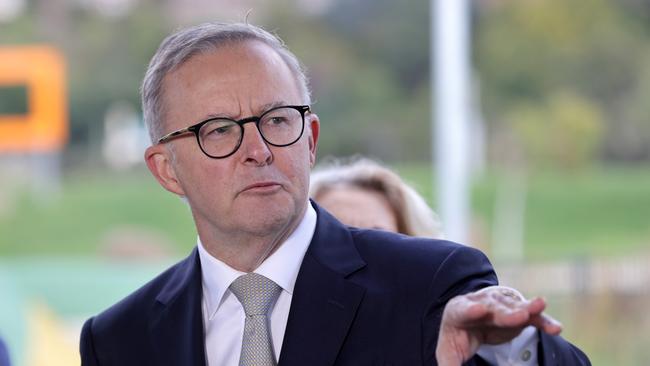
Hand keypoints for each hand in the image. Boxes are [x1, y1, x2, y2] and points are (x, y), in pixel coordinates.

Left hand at [435, 286, 561, 365]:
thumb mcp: (448, 351)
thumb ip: (449, 365)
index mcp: (458, 311)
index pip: (463, 309)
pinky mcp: (518, 312)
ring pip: (515, 306)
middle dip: (507, 313)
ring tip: (541, 306)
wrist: (471, 319)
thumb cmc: (458, 337)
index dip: (471, 310)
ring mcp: (500, 305)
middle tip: (520, 316)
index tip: (478, 310)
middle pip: (493, 308)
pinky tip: (556, 328)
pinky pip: (532, 317)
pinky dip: (543, 321)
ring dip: (528, 308)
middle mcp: (480, 303)